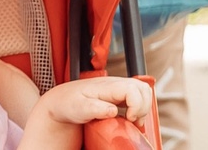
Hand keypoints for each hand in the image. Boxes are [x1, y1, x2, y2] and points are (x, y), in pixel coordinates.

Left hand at [34, 74, 152, 126]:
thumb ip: (95, 108)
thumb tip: (113, 110)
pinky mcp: (119, 94)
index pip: (133, 89)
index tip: (129, 119)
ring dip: (144, 106)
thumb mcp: (78, 108)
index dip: (137, 105)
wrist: (62, 100)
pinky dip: (141, 107)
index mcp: (108, 86)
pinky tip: (132, 119)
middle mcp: (116, 84)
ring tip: (135, 121)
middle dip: (144, 107)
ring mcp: (118, 88)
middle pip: (143, 88)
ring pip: (143, 91)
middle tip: (134, 122)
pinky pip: (138, 96)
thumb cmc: (69, 103)